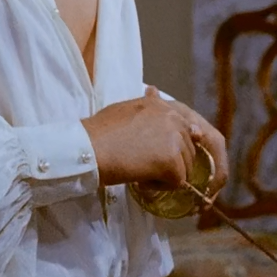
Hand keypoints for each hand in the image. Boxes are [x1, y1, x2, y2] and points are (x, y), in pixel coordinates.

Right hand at [82, 88, 228, 190]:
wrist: (89, 148)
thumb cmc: (99, 131)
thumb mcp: (126, 108)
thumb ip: (147, 105)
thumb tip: (155, 90)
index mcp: (162, 105)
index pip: (184, 128)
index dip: (171, 146)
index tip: (152, 153)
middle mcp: (173, 118)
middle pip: (187, 149)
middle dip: (169, 161)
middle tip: (141, 162)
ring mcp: (175, 139)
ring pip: (185, 167)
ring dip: (165, 174)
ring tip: (139, 170)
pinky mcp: (172, 162)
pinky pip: (178, 182)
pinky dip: (160, 186)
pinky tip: (141, 179)